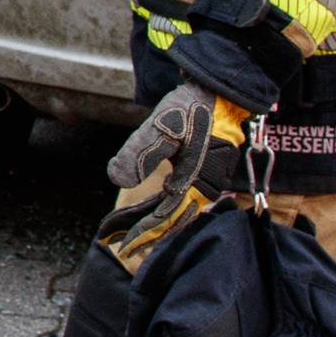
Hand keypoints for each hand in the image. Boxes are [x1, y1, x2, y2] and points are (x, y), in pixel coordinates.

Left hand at [97, 82, 252, 261]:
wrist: (219, 91)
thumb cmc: (191, 107)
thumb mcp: (162, 126)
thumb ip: (140, 152)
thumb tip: (116, 178)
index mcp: (195, 182)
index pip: (163, 217)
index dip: (141, 233)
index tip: (119, 245)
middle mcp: (203, 187)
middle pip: (170, 219)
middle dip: (144, 232)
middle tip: (115, 243)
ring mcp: (205, 181)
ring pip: (177, 210)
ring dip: (153, 222)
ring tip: (128, 230)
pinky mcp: (203, 172)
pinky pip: (182, 198)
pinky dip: (165, 208)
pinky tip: (152, 210)